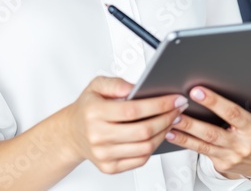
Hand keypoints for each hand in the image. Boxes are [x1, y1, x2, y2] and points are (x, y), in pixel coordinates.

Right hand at [63, 76, 187, 174]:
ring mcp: (103, 154)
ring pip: (145, 147)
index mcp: (94, 112)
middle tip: (179, 109)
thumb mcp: (96, 86)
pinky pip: (140, 159)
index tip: (175, 99)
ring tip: (172, 120)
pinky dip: (154, 147)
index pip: (133, 110)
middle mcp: (97, 135)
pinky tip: (160, 134)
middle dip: (166, 118)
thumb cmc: (88, 107)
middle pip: (142, 131)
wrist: (72, 133)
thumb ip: (116, 83)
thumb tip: (136, 87)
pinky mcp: (109, 167)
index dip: (158, 105)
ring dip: (164, 133)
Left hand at [165, 65, 250, 179]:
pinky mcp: (220, 163)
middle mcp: (241, 143)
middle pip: (213, 132)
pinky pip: (199, 152)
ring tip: (169, 119)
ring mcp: (229, 155)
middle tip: (176, 106)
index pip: (232, 113)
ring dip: (184, 132)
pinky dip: (183, 142)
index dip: (215, 102)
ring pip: (203, 143)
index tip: (198, 90)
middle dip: (193, 120)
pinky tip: (169, 132)